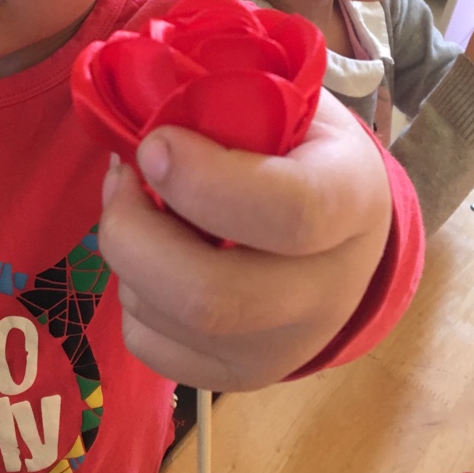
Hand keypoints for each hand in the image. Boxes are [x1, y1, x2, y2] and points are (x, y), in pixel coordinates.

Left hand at [97, 88, 393, 390]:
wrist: (346, 239)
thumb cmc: (301, 153)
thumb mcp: (289, 104)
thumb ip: (228, 93)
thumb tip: (138, 97)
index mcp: (352, 204)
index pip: (288, 213)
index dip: (203, 181)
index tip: (153, 144)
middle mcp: (327, 292)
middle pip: (211, 296)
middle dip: (134, 233)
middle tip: (121, 179)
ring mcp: (282, 348)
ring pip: (169, 320)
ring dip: (127, 254)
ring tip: (135, 206)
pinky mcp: (237, 379)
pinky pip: (149, 346)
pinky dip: (130, 296)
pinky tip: (153, 256)